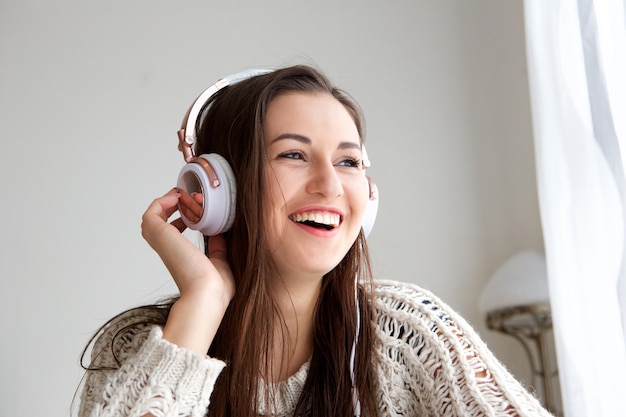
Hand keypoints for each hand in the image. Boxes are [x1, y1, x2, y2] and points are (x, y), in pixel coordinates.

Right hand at [141, 188, 234, 351]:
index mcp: (179, 256)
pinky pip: (152, 212)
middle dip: (174, 205)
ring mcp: (161, 242)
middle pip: (159, 221)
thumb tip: (220, 233)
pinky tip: (179, 198)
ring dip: (168, 201)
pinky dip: (163, 200)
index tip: (196, 210)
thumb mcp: (221, 260)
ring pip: (153, 215)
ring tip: (184, 196)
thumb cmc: (215, 288)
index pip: (170, 233)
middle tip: (189, 199)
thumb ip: (218, 246)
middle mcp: (167, 249)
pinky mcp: (159, 234)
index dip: (181, 216)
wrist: (208, 293)